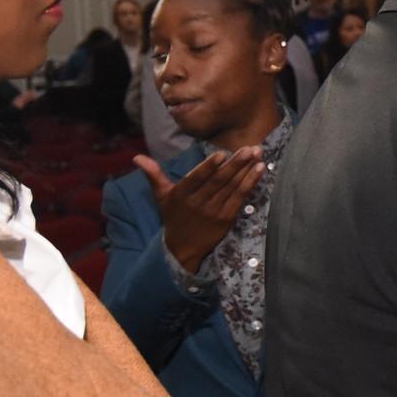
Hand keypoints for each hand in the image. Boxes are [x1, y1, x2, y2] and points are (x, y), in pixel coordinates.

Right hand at [134, 149, 263, 272]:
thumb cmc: (173, 216)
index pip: (196, 179)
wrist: (183, 247)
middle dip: (236, 164)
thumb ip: (153, 175)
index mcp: (181, 195)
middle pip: (219, 181)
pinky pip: (240, 198)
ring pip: (232, 187)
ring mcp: (214, 211)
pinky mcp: (227, 218)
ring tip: (258, 154)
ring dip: (247, 170)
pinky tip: (260, 170)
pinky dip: (250, 184)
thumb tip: (137, 157)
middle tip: (250, 149)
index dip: (208, 167)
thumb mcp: (161, 196)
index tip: (221, 154)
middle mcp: (198, 203)